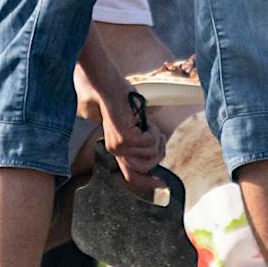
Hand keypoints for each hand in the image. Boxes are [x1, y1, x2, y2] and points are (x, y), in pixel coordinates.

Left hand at [74, 70, 163, 186]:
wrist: (103, 82)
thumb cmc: (117, 96)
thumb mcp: (132, 121)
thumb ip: (139, 139)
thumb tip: (155, 151)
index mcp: (117, 148)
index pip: (131, 175)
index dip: (148, 183)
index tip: (163, 184)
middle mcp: (115, 150)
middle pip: (145, 168)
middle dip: (158, 152)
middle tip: (158, 135)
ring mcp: (118, 146)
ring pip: (151, 154)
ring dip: (156, 137)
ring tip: (147, 123)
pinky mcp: (123, 138)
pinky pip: (150, 143)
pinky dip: (153, 130)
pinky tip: (143, 120)